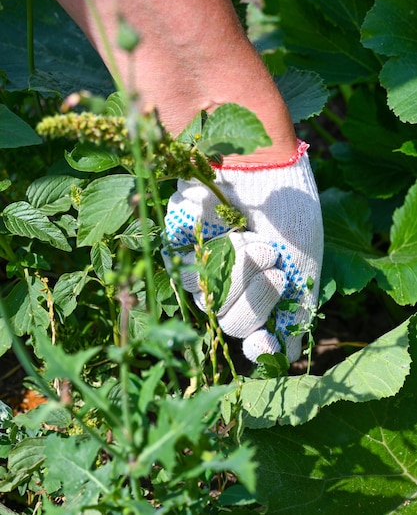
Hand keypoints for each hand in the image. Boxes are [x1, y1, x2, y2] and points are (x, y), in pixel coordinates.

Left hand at [163, 141, 322, 362]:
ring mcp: (202, 264)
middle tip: (267, 253)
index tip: (263, 337)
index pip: (251, 338)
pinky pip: (179, 255)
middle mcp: (228, 285)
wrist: (263, 162)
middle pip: (226, 320)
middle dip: (252, 291)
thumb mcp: (304, 261)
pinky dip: (204, 233)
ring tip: (246, 232)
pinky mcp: (178, 239)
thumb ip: (297, 310)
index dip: (256, 343)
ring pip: (201, 292)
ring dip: (231, 261)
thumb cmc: (288, 209)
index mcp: (258, 295)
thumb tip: (282, 358)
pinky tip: (220, 213)